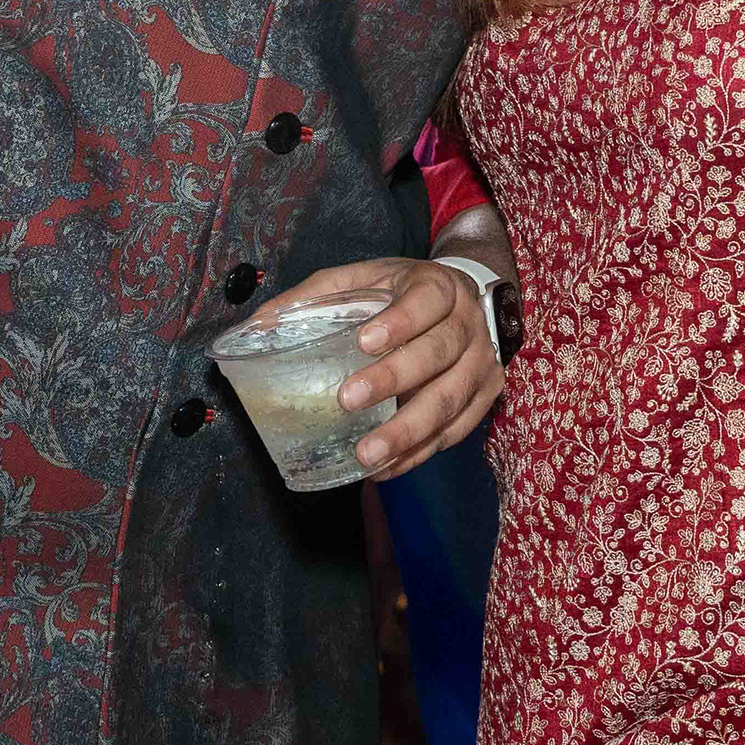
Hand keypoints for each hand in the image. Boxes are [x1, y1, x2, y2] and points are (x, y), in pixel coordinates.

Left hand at [256, 256, 501, 477]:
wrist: (464, 302)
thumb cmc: (403, 293)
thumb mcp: (364, 278)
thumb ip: (315, 297)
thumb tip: (258, 326)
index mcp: (439, 287)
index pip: (427, 300)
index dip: (400, 321)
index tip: (364, 341)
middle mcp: (469, 324)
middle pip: (439, 353)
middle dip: (394, 379)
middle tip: (348, 400)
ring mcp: (482, 363)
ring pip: (450, 400)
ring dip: (408, 432)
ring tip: (367, 455)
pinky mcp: (486, 396)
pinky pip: (456, 431)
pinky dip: (421, 453)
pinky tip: (387, 466)